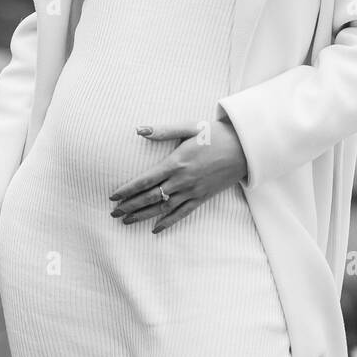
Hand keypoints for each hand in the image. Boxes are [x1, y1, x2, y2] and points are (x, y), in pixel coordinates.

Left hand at [109, 117, 248, 232]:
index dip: (128, 190)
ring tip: (127, 221)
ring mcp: (192, 191)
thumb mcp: (189, 127)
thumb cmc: (215, 135)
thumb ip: (163, 130)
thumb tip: (139, 129)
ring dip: (143, 216)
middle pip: (150, 197)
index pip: (145, 180)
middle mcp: (182, 180)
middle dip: (130, 206)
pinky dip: (167, 222)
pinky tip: (155, 229)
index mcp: (176, 162)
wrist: (243, 148)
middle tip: (114, 213)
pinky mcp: (201, 198)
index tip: (113, 197)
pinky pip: (181, 214)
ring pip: (163, 208)